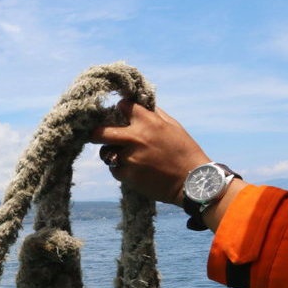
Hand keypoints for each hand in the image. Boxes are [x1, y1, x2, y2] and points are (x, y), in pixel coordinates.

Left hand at [90, 100, 210, 204]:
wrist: (192, 182)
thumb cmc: (184, 152)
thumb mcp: (173, 126)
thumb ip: (153, 114)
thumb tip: (137, 105)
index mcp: (148, 122)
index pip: (122, 106)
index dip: (120, 108)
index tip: (120, 113)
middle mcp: (136, 138)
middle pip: (100, 132)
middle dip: (95, 132)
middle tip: (96, 134)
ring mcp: (129, 157)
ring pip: (106, 152)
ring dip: (111, 153)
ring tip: (127, 156)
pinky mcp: (127, 175)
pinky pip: (114, 169)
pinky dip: (120, 169)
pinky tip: (135, 169)